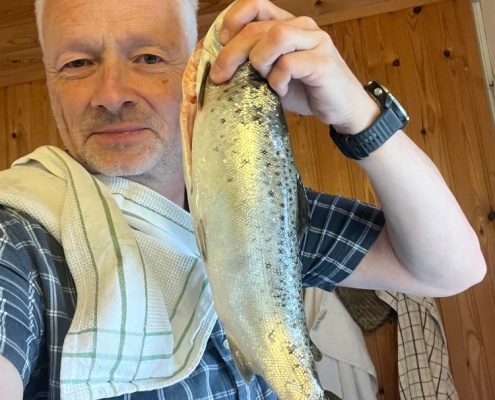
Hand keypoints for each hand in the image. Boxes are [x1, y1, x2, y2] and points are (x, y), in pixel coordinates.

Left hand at [208, 0, 379, 133]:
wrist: (342, 107)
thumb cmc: (305, 90)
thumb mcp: (273, 74)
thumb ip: (253, 63)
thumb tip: (219, 66)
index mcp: (287, 24)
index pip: (255, 4)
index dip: (233, 21)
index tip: (222, 44)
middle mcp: (302, 26)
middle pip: (257, 27)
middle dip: (231, 54)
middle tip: (220, 77)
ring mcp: (315, 42)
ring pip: (275, 36)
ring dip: (259, 62)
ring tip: (262, 80)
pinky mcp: (323, 62)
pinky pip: (289, 64)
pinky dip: (277, 81)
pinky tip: (280, 91)